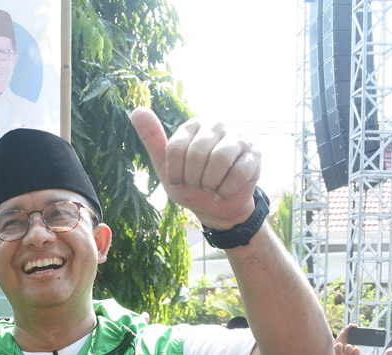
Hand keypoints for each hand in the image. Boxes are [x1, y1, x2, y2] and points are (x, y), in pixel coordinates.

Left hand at [131, 107, 259, 230]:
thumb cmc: (189, 184)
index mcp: (192, 126)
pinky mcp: (254, 154)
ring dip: (211, 184)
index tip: (179, 180)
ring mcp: (238, 138)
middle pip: (197, 154)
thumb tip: (137, 110)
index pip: (175, 148)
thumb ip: (152, 138)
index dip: (175, 173)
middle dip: (194, 179)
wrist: (216, 207)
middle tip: (197, 184)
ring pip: (220, 159)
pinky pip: (239, 172)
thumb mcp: (165, 166)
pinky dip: (226, 190)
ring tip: (211, 187)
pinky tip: (224, 192)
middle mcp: (216, 126)